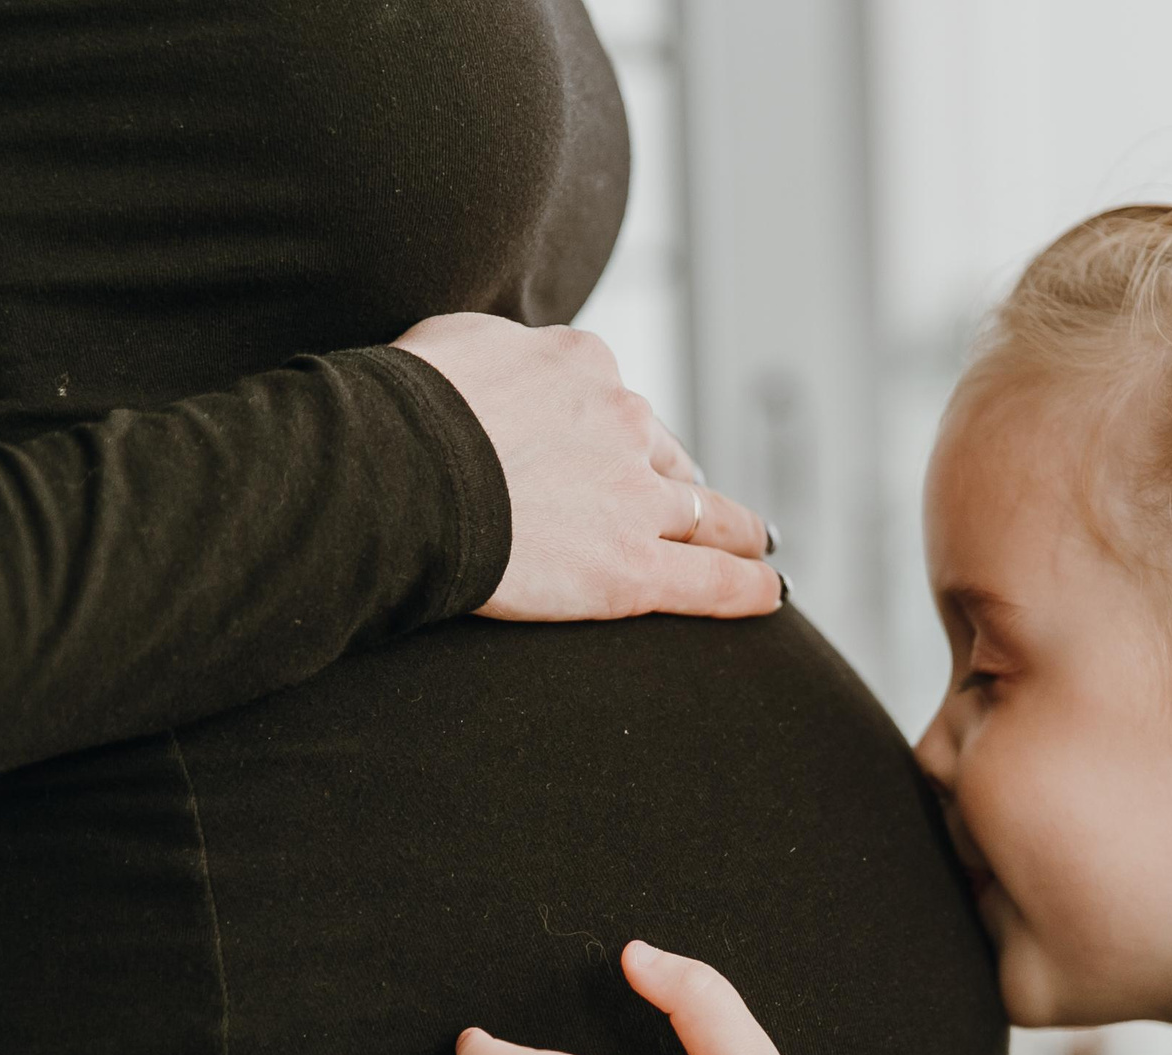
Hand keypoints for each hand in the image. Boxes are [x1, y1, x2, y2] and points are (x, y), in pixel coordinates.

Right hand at [391, 313, 779, 621]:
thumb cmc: (405, 407)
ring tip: (758, 547)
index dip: (618, 435)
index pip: (614, 404)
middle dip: (683, 480)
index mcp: (583, 366)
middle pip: (667, 457)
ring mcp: (636, 497)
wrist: (399, 469)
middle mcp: (623, 422)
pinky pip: (709, 579)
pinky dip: (747, 588)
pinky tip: (772, 595)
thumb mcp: (455, 342)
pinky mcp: (632, 567)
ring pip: (707, 514)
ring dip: (737, 531)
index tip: (620, 453)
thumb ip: (500, 353)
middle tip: (705, 503)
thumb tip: (503, 365)